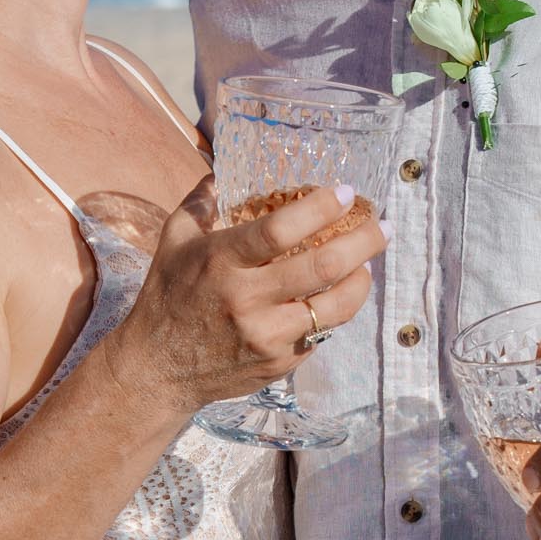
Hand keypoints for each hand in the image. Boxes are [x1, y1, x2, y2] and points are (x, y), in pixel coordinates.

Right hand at [106, 176, 386, 416]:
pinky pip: (322, 332)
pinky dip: (337, 310)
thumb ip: (202, 201)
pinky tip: (341, 294)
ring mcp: (267, 336)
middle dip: (364, 241)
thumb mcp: (173, 241)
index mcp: (221, 261)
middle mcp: (247, 300)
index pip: (280, 230)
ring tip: (369, 262)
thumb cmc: (166, 297)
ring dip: (362, 280)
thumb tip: (225, 169)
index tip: (344, 193)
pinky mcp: (279, 363)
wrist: (157, 370)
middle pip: (322, 267)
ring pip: (335, 307)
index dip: (320, 208)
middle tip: (383, 226)